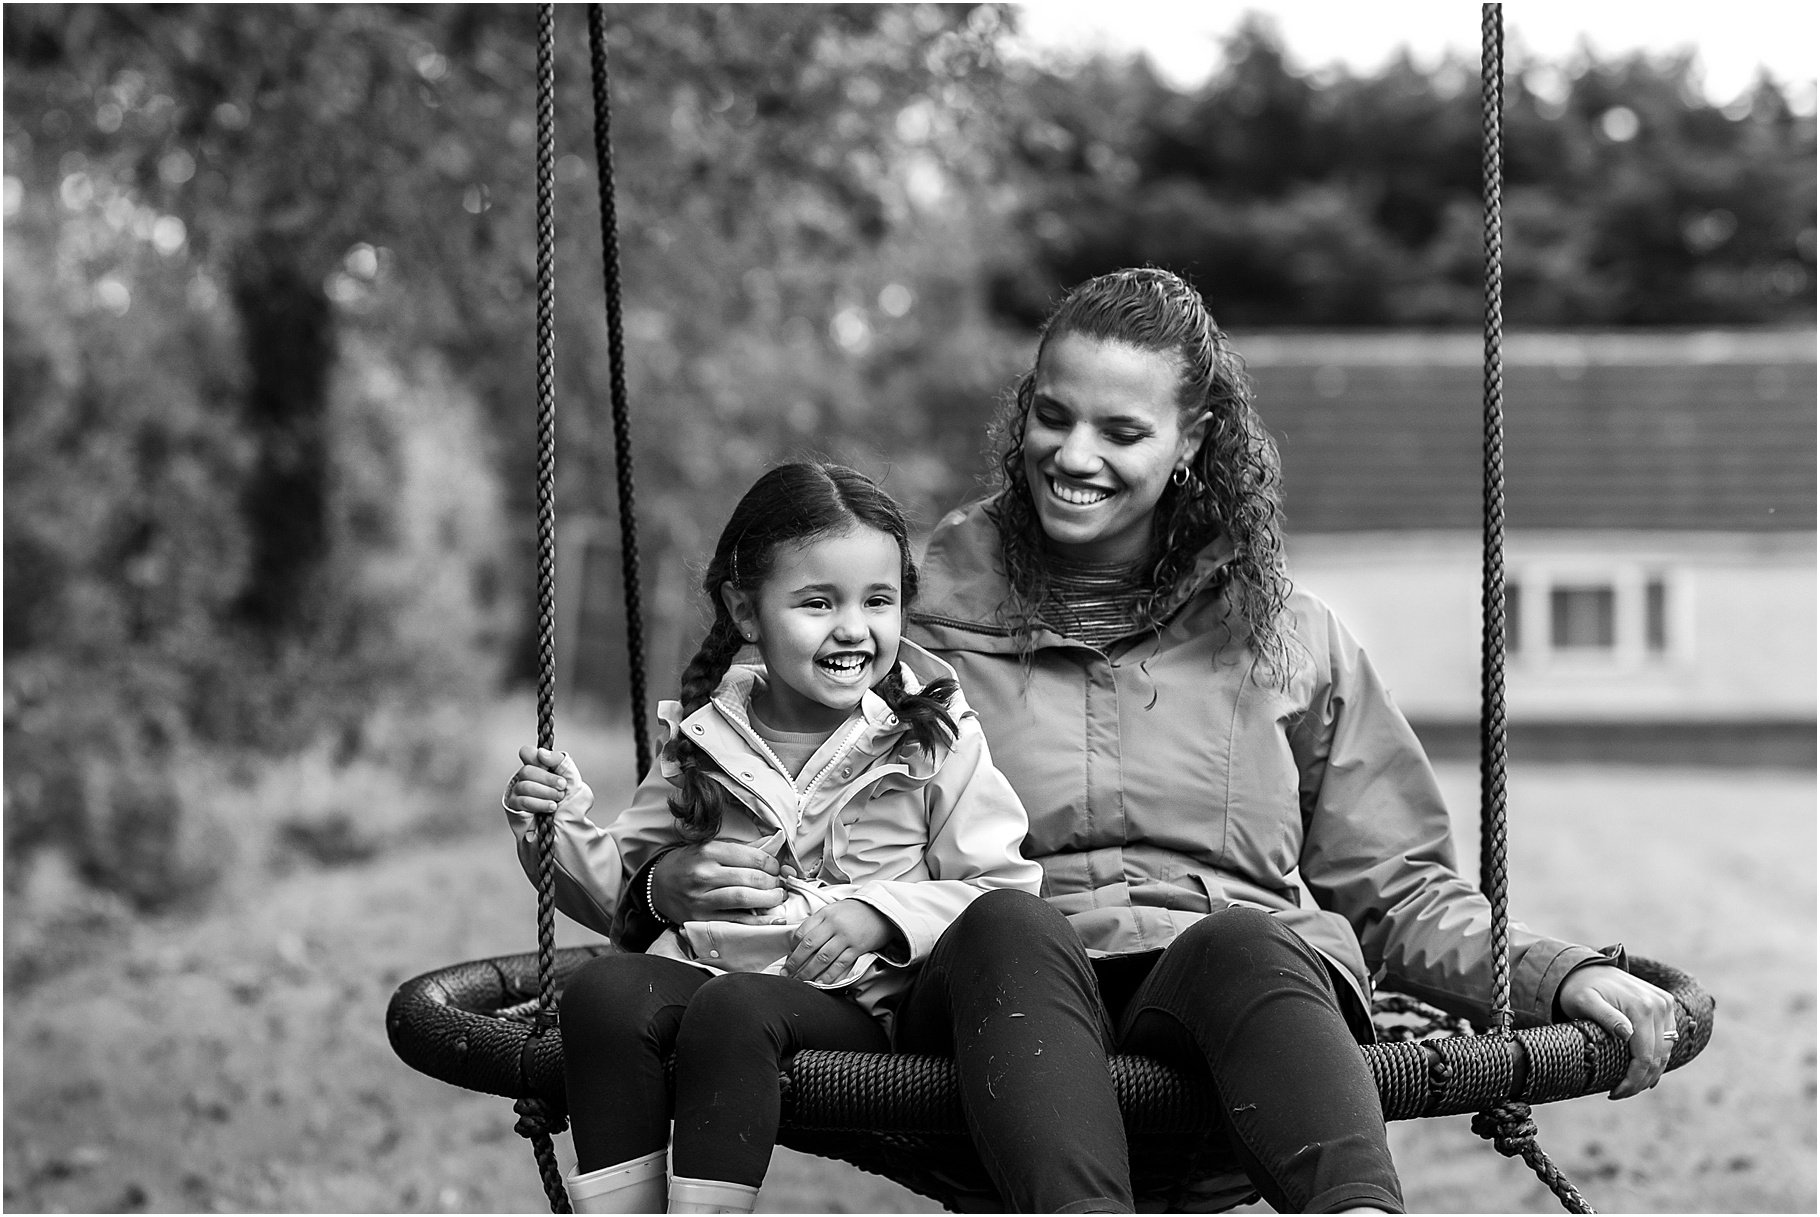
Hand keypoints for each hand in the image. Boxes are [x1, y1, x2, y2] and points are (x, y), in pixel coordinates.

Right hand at [506, 747, 591, 816]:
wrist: (567, 825)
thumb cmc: (569, 800)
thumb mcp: (570, 777)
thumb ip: (559, 760)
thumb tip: (541, 753)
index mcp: (537, 767)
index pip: (526, 753)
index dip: (534, 755)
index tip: (548, 764)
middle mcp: (524, 777)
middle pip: (527, 770)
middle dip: (548, 779)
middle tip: (562, 787)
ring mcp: (517, 792)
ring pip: (525, 785)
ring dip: (545, 792)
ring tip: (558, 799)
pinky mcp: (514, 807)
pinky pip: (523, 801)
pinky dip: (539, 803)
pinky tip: (551, 807)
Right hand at [649, 840, 788, 922]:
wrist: (658, 885)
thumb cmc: (688, 863)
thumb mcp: (708, 847)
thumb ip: (739, 849)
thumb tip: (772, 848)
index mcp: (708, 851)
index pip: (751, 856)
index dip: (771, 863)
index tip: (775, 868)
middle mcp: (704, 874)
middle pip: (751, 878)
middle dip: (772, 882)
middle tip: (778, 884)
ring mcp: (702, 898)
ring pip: (744, 898)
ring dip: (769, 899)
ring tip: (777, 898)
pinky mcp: (702, 918)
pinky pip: (736, 921)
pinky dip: (758, 921)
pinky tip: (771, 918)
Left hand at [784, 899, 894, 983]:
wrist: (882, 910)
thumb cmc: (855, 911)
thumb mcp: (834, 910)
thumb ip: (818, 923)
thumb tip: (800, 941)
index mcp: (825, 914)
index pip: (803, 931)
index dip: (792, 947)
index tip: (787, 958)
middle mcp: (834, 924)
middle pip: (809, 946)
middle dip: (795, 962)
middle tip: (786, 974)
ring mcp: (846, 937)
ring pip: (822, 958)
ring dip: (808, 972)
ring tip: (799, 981)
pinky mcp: (858, 948)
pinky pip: (840, 964)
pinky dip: (829, 975)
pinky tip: (820, 983)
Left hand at [1556, 964, 1680, 1098]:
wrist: (1585, 969)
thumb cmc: (1579, 988)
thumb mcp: (1584, 1002)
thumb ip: (1605, 1017)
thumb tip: (1627, 1033)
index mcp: (1642, 1006)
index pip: (1645, 1056)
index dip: (1633, 1080)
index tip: (1614, 1094)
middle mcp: (1660, 1004)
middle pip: (1658, 1057)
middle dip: (1640, 1081)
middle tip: (1619, 1094)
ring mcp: (1665, 1004)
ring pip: (1666, 1050)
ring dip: (1651, 1072)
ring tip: (1630, 1086)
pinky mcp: (1665, 1004)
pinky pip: (1668, 1038)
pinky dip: (1658, 1057)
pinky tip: (1646, 1072)